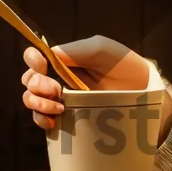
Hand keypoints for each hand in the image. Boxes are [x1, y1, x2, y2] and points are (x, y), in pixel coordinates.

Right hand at [20, 35, 149, 131]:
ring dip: (37, 102)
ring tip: (57, 106)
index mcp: (64, 59)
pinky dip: (41, 119)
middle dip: (36, 84)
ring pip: (31, 99)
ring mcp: (61, 99)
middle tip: (56, 90)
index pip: (35, 56)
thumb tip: (49, 54)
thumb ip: (75, 50)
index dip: (32, 60)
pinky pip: (42, 119)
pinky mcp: (66, 117)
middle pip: (29, 79)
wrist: (141, 94)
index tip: (42, 66)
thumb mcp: (101, 50)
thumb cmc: (124, 65)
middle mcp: (58, 78)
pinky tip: (53, 121)